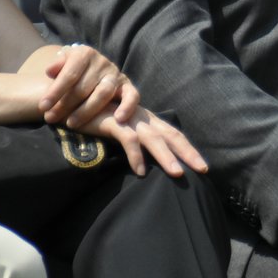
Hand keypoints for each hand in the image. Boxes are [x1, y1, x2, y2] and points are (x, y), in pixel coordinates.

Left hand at [41, 44, 138, 127]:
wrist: (91, 66)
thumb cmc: (72, 69)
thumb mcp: (63, 61)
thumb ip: (57, 65)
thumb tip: (50, 71)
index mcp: (85, 54)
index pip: (70, 74)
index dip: (55, 91)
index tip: (42, 106)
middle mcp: (103, 62)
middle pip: (84, 87)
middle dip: (65, 105)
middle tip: (50, 118)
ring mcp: (116, 74)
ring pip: (104, 93)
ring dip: (86, 111)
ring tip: (71, 124)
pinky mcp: (127, 86)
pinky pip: (132, 96)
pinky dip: (128, 106)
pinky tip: (118, 119)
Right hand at [81, 106, 207, 177]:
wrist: (74, 103)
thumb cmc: (100, 120)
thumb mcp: (123, 131)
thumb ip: (137, 141)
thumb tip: (150, 161)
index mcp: (149, 121)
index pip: (174, 135)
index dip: (189, 149)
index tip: (202, 167)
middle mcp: (144, 119)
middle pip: (171, 136)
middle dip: (188, 153)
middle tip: (203, 169)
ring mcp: (130, 119)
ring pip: (154, 139)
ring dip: (166, 157)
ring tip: (178, 174)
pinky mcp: (114, 122)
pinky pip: (128, 140)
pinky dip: (136, 156)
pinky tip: (140, 172)